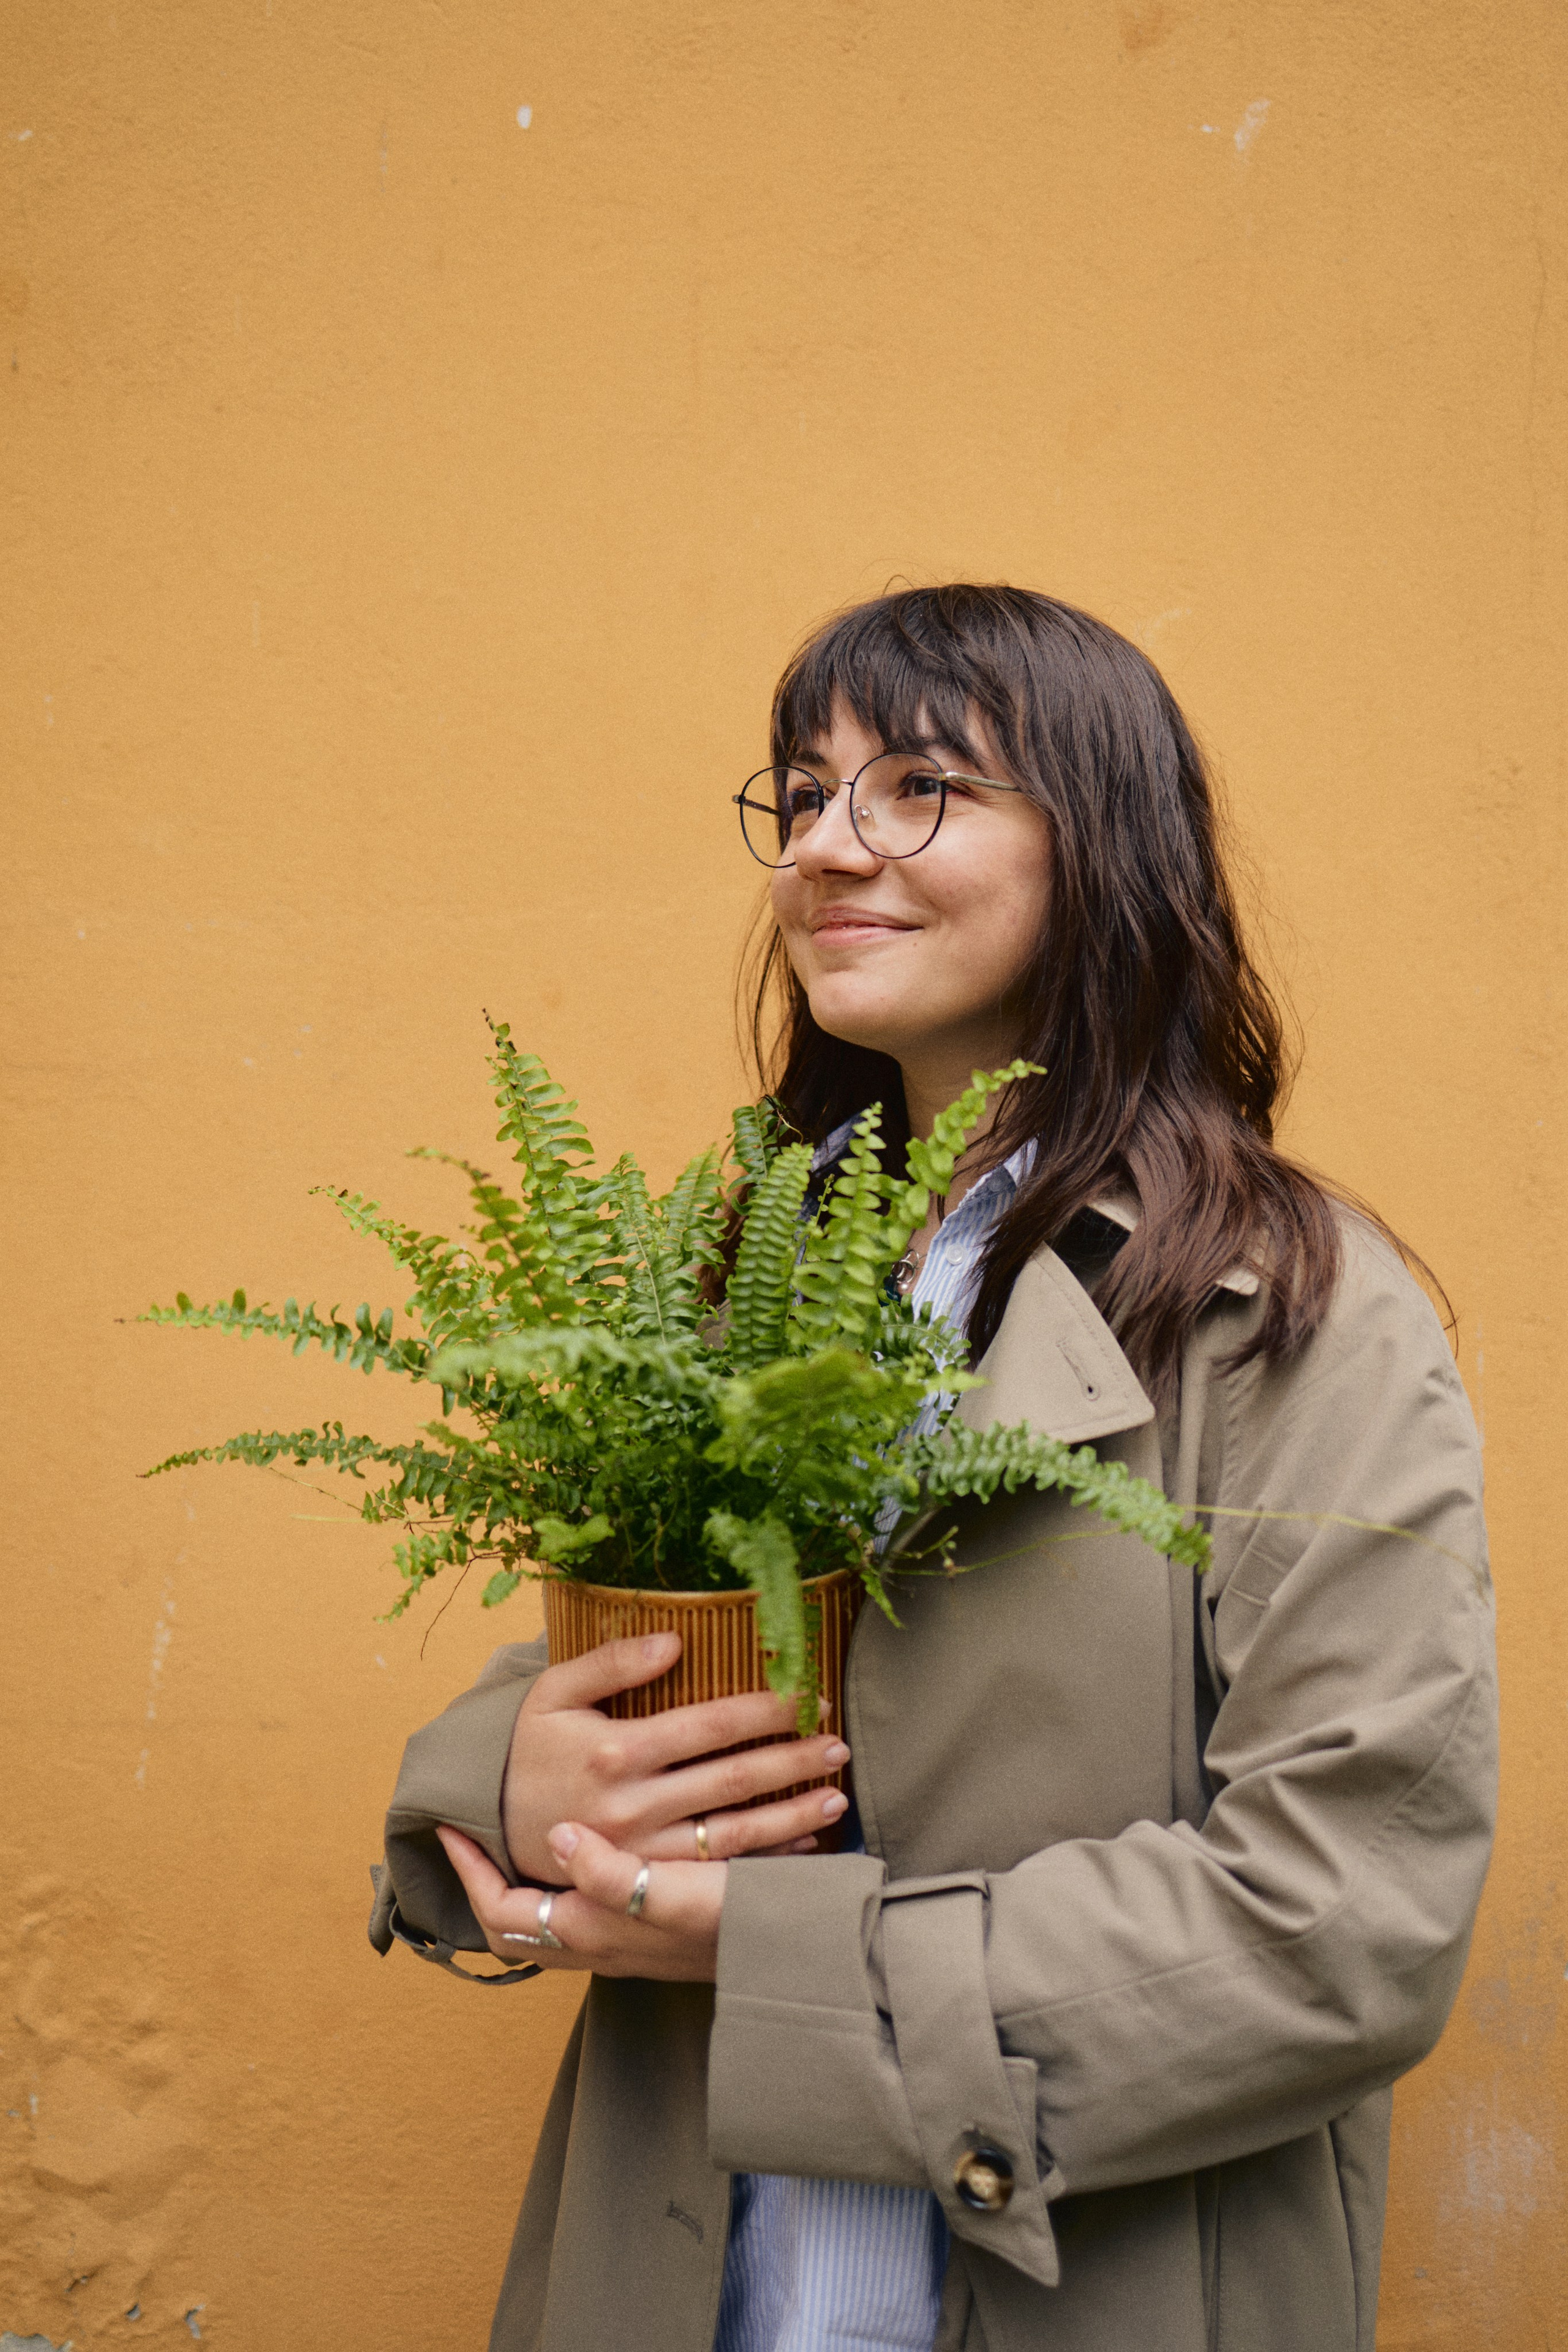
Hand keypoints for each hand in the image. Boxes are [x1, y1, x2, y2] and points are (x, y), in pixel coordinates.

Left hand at [436, 1822, 726, 1980]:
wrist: (784, 1957)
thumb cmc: (728, 1923)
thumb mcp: (669, 1894)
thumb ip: (608, 1873)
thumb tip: (556, 1836)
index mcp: (589, 1932)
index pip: (500, 1911)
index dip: (469, 1872)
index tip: (448, 1828)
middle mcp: (597, 1943)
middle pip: (515, 1925)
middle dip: (485, 1885)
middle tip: (472, 1842)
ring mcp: (621, 1943)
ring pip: (547, 1921)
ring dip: (525, 1887)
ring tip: (513, 1842)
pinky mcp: (647, 1932)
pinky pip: (583, 1913)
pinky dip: (567, 1885)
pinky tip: (583, 1851)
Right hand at [496, 1632, 849, 1884]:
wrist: (488, 1824)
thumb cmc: (528, 1748)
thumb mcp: (553, 1692)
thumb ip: (612, 1662)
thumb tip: (676, 1639)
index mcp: (617, 1751)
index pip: (710, 1725)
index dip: (765, 1710)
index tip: (807, 1696)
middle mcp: (634, 1805)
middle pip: (733, 1780)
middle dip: (793, 1760)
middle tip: (839, 1742)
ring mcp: (643, 1852)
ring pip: (734, 1834)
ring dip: (792, 1815)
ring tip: (837, 1795)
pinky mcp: (646, 1883)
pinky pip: (715, 1875)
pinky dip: (763, 1864)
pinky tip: (803, 1847)